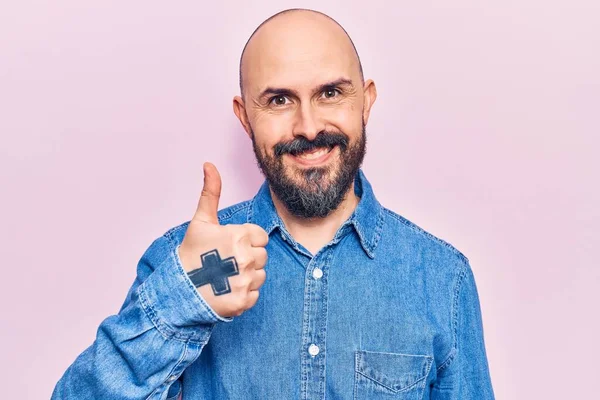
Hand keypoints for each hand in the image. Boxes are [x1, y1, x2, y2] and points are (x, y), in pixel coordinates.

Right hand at [178, 162, 268, 317]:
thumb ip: (210, 192)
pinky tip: (226, 290)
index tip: (229, 246)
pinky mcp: (243, 301)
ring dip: (247, 276)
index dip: (246, 240)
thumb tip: (209, 164)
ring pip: (260, 275)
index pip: (261, 236)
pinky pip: (255, 294)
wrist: (177, 289)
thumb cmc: (191, 253)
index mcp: (239, 236)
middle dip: (248, 258)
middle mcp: (246, 258)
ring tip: (225, 276)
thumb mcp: (201, 221)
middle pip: (263, 256)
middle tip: (225, 262)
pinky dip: (243, 294)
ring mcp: (245, 281)